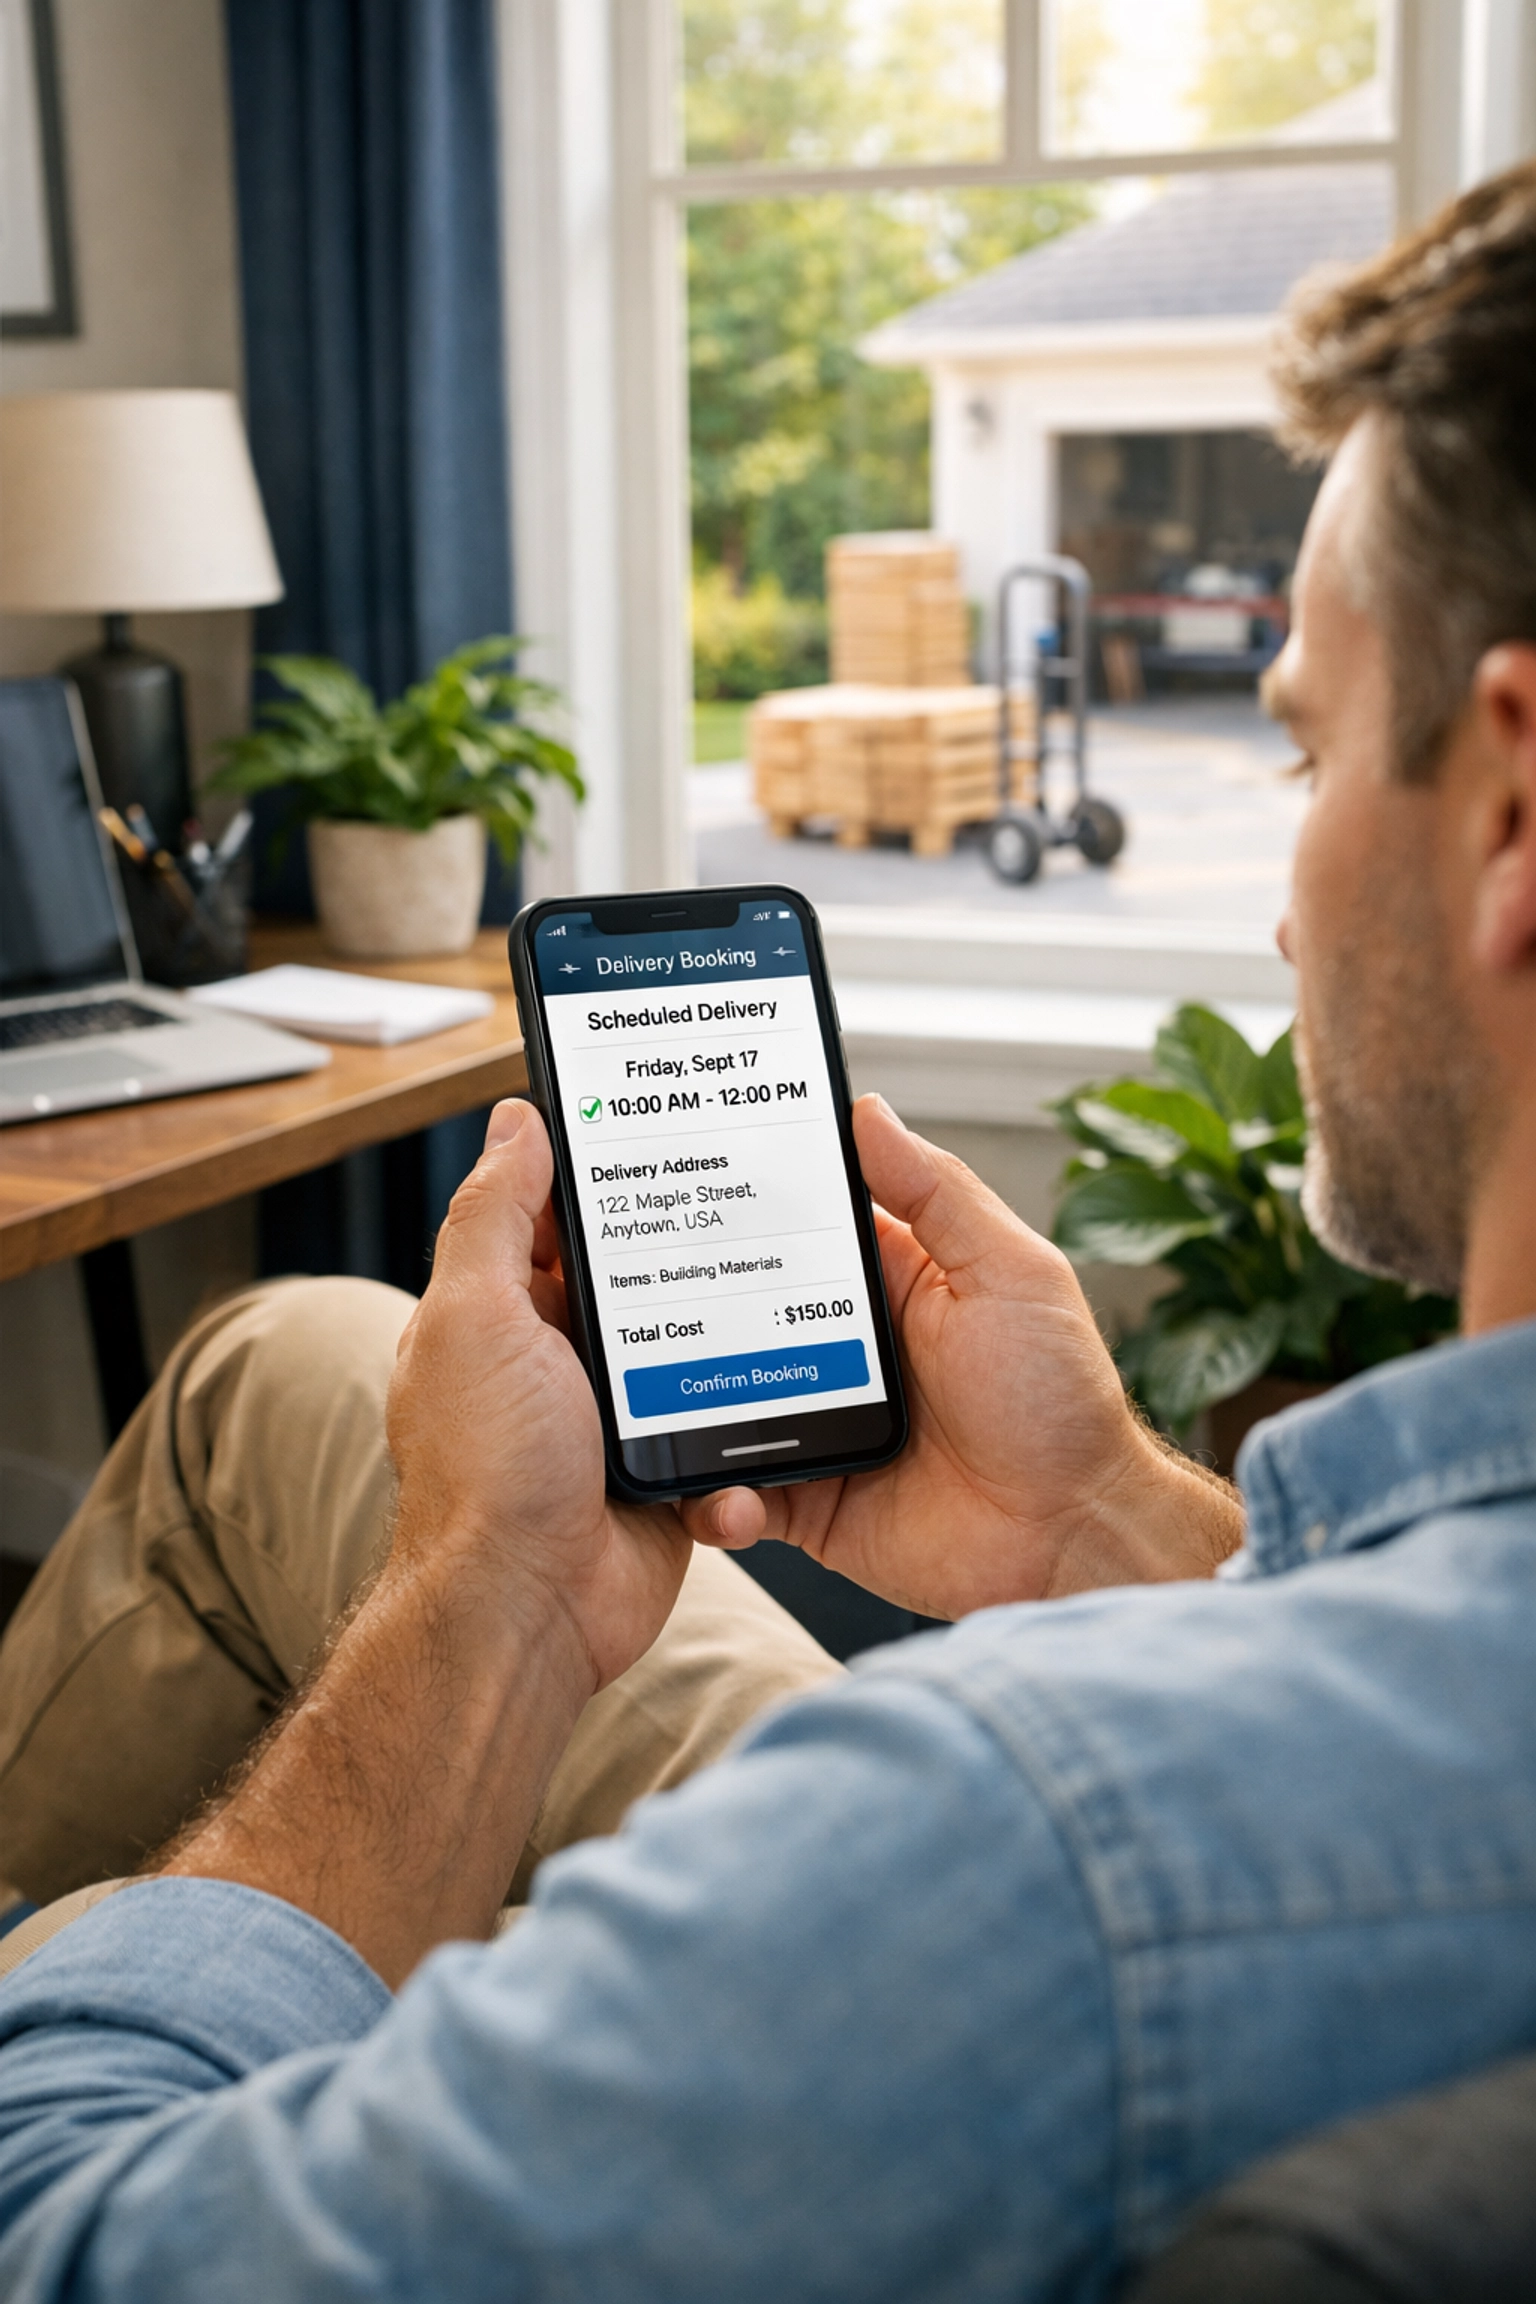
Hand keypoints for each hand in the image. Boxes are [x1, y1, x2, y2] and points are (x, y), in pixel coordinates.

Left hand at [164, 1100, 690, 1984]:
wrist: (530, 1610)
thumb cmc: (483, 1473)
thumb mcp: (475, 1316)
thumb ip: (494, 1216)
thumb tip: (513, 1123)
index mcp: (501, 1314)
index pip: (554, 1218)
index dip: (599, 1170)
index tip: (657, 1119)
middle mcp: (556, 1360)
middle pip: (637, 1277)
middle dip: (686, 1245)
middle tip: (750, 1188)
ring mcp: (614, 1416)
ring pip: (690, 1344)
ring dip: (726, 1327)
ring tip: (782, 1277)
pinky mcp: (666, 1470)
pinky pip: (720, 1422)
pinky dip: (741, 1412)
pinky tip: (768, 1380)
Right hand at [681, 1097, 1241, 1620]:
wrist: (1073, 1535)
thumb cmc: (1060, 1402)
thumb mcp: (1010, 1273)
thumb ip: (938, 1194)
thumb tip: (869, 1111)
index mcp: (888, 1284)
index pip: (795, 1228)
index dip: (741, 1202)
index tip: (684, 1170)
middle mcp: (841, 1351)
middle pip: (735, 1313)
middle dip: (679, 1301)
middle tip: (625, 1288)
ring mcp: (818, 1427)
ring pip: (716, 1402)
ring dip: (678, 1401)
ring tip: (648, 1397)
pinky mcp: (807, 1503)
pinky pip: (732, 1497)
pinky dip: (710, 1498)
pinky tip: (724, 1493)